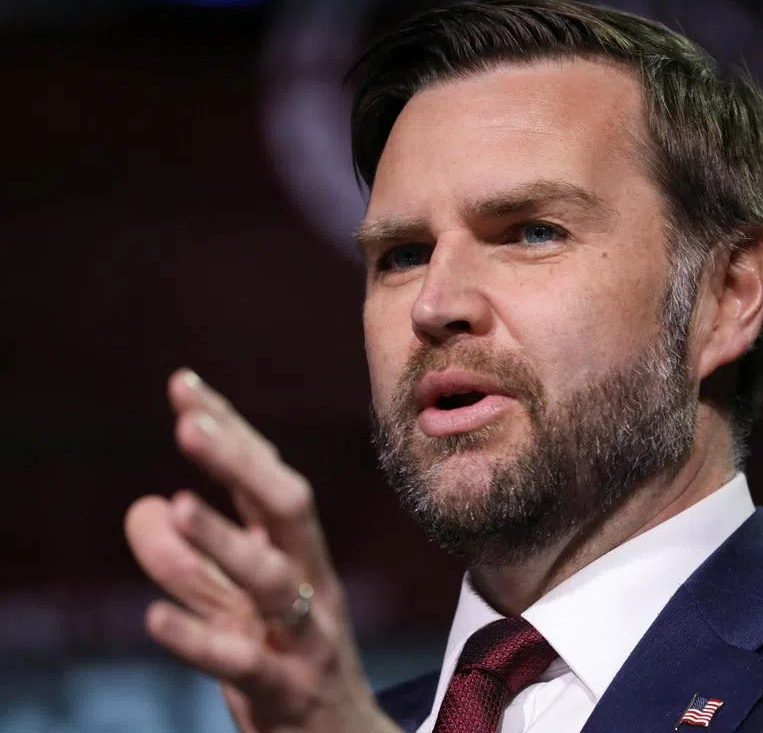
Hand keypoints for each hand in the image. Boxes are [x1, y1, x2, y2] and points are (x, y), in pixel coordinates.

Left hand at [124, 369, 401, 732]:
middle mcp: (309, 581)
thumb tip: (142, 505)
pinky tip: (153, 618)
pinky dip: (200, 639)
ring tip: (177, 506)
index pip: (265, 479)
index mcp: (298, 554)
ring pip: (274, 578)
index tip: (183, 385)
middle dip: (240, 462)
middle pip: (289, 508)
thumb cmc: (286, 665)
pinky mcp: (287, 688)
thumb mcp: (234, 608)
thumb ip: (190, 563)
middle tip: (188, 423)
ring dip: (226, 541)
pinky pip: (245, 660)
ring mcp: (304, 634)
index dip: (229, 431)